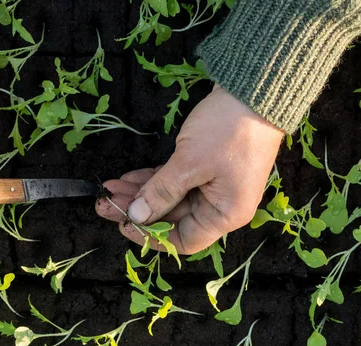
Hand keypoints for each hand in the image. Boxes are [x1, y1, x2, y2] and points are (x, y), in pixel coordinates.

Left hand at [95, 85, 283, 254]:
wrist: (255, 89)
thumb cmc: (227, 131)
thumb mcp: (189, 163)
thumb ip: (161, 192)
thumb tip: (135, 215)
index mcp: (225, 214)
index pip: (183, 241)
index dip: (151, 236)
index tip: (123, 223)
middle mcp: (220, 206)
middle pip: (172, 218)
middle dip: (138, 210)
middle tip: (104, 201)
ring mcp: (214, 186)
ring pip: (170, 198)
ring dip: (141, 192)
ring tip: (110, 187)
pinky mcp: (206, 168)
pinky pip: (175, 181)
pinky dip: (154, 179)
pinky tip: (128, 177)